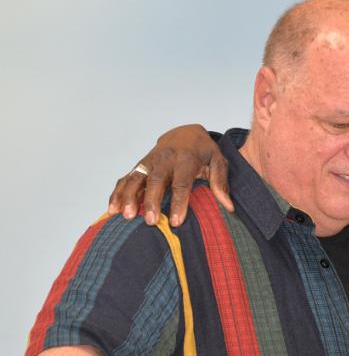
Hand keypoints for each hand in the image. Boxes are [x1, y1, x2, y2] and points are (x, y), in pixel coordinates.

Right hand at [107, 124, 232, 226]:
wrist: (186, 133)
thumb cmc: (204, 151)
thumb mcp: (218, 162)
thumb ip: (221, 183)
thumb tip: (228, 207)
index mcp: (186, 159)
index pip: (182, 183)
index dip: (179, 203)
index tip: (176, 222)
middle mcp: (165, 159)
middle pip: (156, 181)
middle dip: (152, 201)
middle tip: (150, 221)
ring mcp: (149, 161)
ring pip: (136, 178)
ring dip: (129, 197)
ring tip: (125, 216)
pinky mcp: (140, 165)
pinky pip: (126, 178)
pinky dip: (118, 192)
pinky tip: (112, 209)